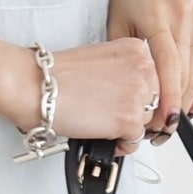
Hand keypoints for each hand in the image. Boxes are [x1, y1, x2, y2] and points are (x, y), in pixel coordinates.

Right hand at [0, 38, 161, 156]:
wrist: (36, 86)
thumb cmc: (58, 74)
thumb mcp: (101, 60)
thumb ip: (124, 73)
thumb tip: (135, 95)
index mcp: (137, 49)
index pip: (156, 79)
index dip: (141, 95)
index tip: (128, 101)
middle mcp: (144, 68)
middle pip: (156, 100)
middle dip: (137, 111)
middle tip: (113, 114)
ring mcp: (139, 94)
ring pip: (148, 122)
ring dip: (129, 128)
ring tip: (105, 123)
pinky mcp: (130, 119)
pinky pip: (137, 141)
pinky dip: (123, 144)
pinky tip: (106, 136)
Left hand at [102, 0, 192, 141]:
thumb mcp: (116, 20)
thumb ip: (127, 54)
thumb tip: (133, 91)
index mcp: (158, 18)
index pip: (169, 68)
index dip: (169, 99)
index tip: (164, 122)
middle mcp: (184, 17)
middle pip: (188, 74)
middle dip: (177, 106)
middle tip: (162, 128)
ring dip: (192, 100)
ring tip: (177, 119)